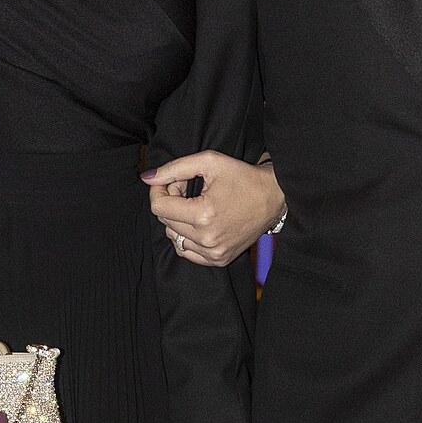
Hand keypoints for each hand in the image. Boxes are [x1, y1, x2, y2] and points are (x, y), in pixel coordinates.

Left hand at [142, 150, 284, 265]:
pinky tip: (200, 223)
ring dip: (178, 220)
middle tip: (188, 189)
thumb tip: (146, 178)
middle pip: (165, 221)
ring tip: (196, 205)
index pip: (159, 207)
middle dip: (171, 202)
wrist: (274, 197)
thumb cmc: (243, 177)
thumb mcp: (209, 162)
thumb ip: (174, 168)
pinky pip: (187, 252)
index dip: (160, 190)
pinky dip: (187, 237)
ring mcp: (214, 253)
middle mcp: (207, 238)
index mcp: (203, 214)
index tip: (171, 181)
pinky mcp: (219, 260)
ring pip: (173, 237)